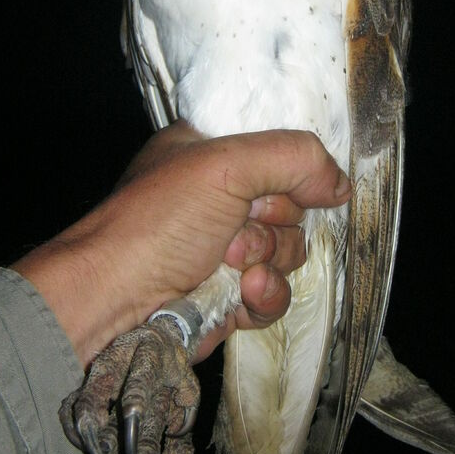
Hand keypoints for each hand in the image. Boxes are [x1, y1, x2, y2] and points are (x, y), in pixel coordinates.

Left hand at [13, 122, 351, 366]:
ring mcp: (226, 249)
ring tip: (228, 263)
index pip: (278, 150)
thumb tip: (341, 185)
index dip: (290, 169)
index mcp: (210, 153)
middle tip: (239, 225)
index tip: (283, 182)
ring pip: (290, 252)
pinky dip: (264, 295)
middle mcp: (220, 198)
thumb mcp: (225, 165)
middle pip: (293, 205)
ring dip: (267, 260)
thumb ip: (293, 158)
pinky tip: (241, 293)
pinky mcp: (231, 296)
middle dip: (273, 221)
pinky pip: (277, 293)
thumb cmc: (158, 222)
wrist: (114, 303)